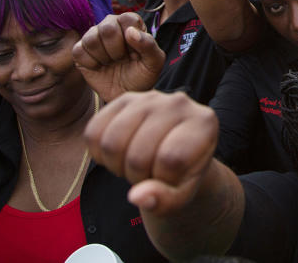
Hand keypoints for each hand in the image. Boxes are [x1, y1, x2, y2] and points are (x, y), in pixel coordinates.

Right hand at [73, 13, 165, 102]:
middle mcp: (111, 24)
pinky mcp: (80, 49)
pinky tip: (100, 67)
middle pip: (107, 28)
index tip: (135, 52)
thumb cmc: (142, 75)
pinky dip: (91, 64)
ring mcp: (94, 35)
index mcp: (131, 22)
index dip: (132, 38)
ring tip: (112, 63)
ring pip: (91, 40)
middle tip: (122, 59)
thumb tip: (130, 31)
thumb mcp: (154, 63)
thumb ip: (149, 45)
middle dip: (117, 50)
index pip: (127, 18)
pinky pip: (79, 52)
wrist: (125, 93)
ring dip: (104, 58)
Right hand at [86, 90, 216, 214]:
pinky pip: (94, 132)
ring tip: (137, 164)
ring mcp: (149, 97)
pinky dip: (99, 154)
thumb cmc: (182, 174)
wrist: (175, 153)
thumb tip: (136, 196)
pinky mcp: (123, 99)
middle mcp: (178, 102)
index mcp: (203, 122)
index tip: (171, 180)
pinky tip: (120, 154)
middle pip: (137, 154)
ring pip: (112, 143)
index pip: (171, 159)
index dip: (163, 181)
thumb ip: (165, 201)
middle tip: (150, 174)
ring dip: (118, 166)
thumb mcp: (181, 195)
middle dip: (138, 177)